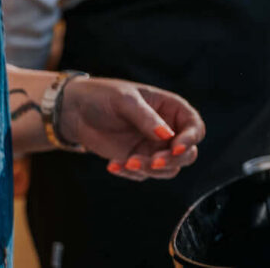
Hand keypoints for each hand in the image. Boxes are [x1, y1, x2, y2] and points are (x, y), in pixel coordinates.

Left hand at [60, 77, 205, 180]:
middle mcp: (167, 130)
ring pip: (168, 169)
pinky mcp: (136, 160)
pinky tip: (113, 165)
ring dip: (151, 170)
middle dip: (171, 160)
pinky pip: (143, 175)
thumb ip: (146, 117)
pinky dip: (130, 173)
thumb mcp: (126, 100)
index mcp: (171, 109)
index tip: (175, 148)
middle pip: (187, 153)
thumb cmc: (104, 96)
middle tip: (152, 162)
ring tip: (127, 163)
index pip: (194, 127)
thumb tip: (165, 135)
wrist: (74, 110)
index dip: (190, 139)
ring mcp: (152, 147)